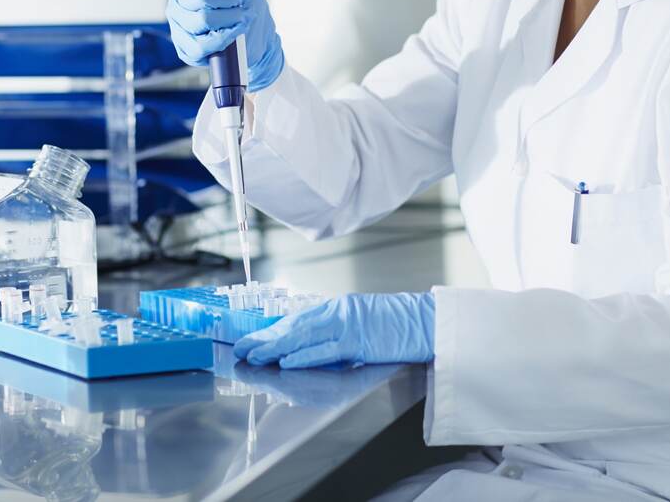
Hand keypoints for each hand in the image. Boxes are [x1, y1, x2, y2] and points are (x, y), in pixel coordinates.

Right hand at [166, 0, 284, 91]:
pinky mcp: (188, 52)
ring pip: (203, 21)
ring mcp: (180, 30)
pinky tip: (239, 30)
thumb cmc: (244, 2)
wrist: (258, 37)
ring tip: (245, 15)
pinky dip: (226, 36)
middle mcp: (176, 6)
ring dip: (232, 17)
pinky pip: (203, 45)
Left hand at [233, 293, 435, 368]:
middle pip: (294, 326)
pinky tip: (286, 360)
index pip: (297, 320)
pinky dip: (304, 355)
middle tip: (240, 348)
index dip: (271, 330)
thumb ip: (336, 333)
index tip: (250, 340)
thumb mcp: (362, 323)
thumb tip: (309, 349)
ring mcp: (349, 324)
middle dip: (265, 338)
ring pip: (304, 336)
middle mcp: (339, 312)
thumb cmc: (398, 325)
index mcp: (338, 309)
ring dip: (275, 347)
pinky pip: (326, 349)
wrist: (428, 321)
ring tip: (253, 356)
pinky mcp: (361, 339)